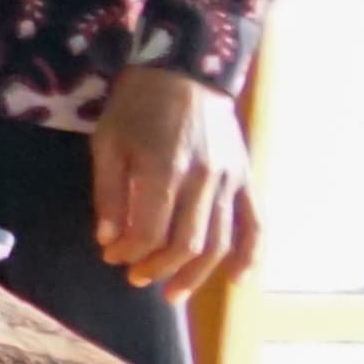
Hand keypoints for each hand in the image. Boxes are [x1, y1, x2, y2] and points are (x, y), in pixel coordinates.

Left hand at [91, 64, 254, 298]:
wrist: (185, 69)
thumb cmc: (136, 105)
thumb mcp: (107, 142)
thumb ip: (108, 193)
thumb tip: (108, 240)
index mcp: (162, 168)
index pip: (148, 230)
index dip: (129, 251)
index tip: (112, 257)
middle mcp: (202, 179)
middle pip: (185, 243)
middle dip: (158, 267)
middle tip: (135, 277)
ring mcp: (230, 180)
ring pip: (219, 241)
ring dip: (196, 273)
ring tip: (173, 293)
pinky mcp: (246, 178)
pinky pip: (255, 224)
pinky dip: (250, 255)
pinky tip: (238, 280)